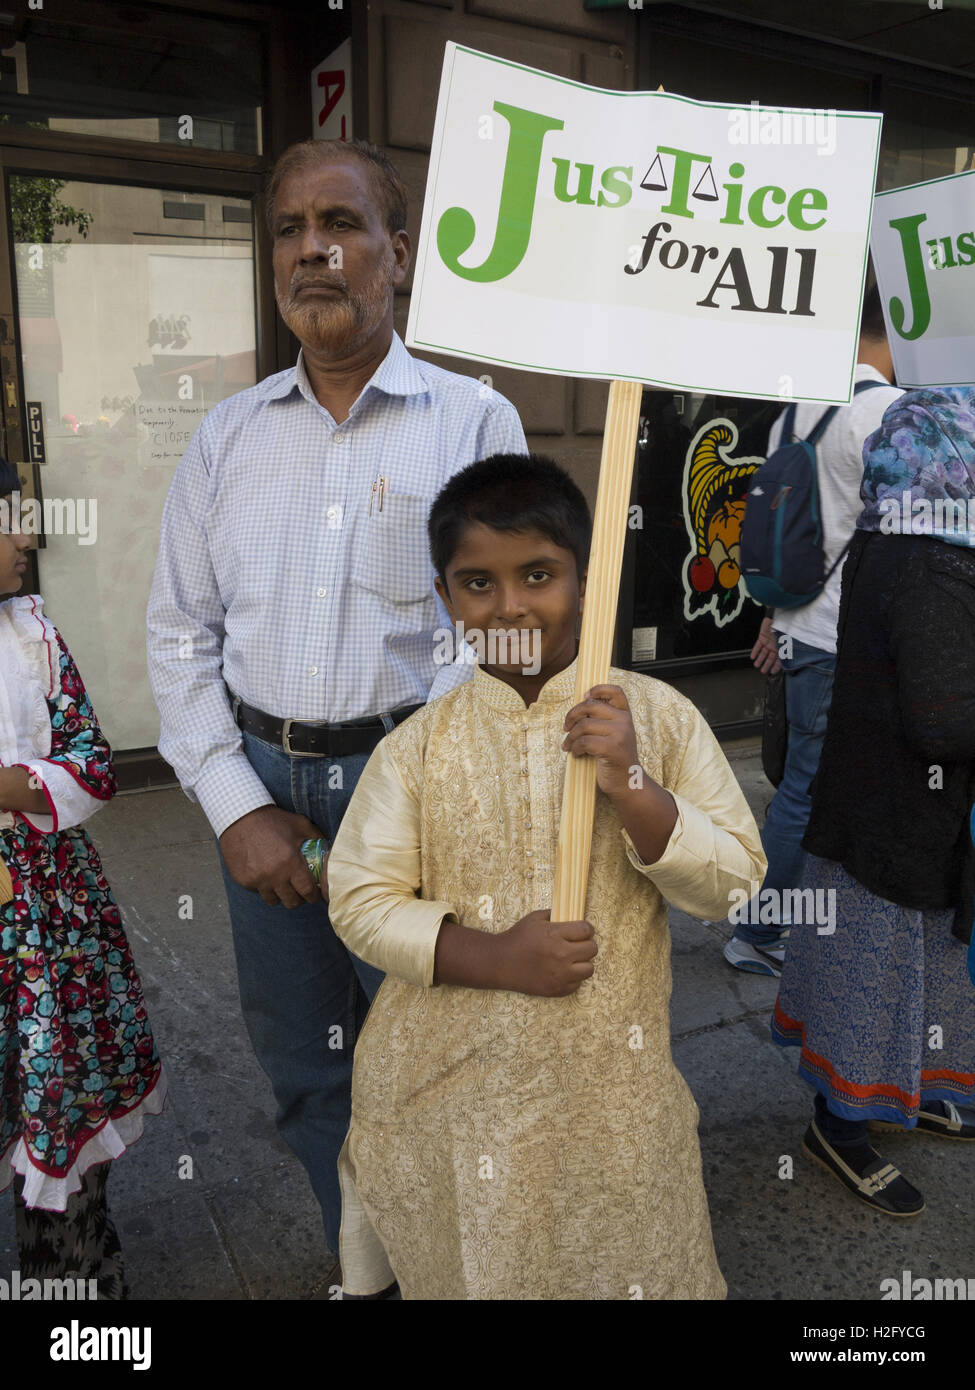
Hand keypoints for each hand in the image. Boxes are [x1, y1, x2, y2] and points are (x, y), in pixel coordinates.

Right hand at [219, 805, 326, 908]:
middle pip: (291, 902)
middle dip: (298, 899)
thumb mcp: (300, 824)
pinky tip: (265, 876)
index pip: (307, 891)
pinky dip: (263, 888)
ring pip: (273, 900)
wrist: (241, 817)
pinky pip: (258, 892)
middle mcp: (274, 875)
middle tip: (299, 892)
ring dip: (280, 895)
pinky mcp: (244, 881)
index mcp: (291, 862)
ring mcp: (258, 880)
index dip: (313, 896)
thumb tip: (331, 850)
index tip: (314, 894)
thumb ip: (317, 838)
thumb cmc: (274, 820)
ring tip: (282, 886)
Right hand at [497, 908, 596, 996]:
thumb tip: (573, 916)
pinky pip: (577, 984)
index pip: (586, 930)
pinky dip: (573, 977)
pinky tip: (563, 971)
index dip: (587, 929)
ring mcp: (559, 975)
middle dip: (587, 944)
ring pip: (589, 969)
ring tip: (573, 959)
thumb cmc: (517, 938)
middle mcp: (560, 955)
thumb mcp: (535, 918)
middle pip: (592, 949)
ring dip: (583, 962)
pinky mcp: (556, 989)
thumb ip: (555, 915)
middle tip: (578, 944)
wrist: (500, 962)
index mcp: (555, 935)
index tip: (582, 931)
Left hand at [562, 684, 639, 798]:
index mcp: (625, 715)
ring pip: (584, 725)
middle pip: (590, 706)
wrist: (627, 783)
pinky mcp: (612, 748)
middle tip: (565, 727)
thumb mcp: (614, 734)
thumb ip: (603, 720)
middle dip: (572, 715)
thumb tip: (578, 708)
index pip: (615, 691)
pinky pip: (584, 741)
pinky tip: (576, 754)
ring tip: (568, 745)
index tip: (585, 696)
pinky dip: (575, 748)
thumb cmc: (615, 758)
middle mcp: (625, 721)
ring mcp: (620, 733)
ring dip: (570, 737)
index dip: (598, 689)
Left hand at [750, 616, 781, 674]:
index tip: (773, 672)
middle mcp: (775, 646)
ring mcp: (768, 642)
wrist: (779, 617)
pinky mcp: (762, 637)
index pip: (779, 659)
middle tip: (763, 671)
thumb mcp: (787, 642)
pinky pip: (758, 646)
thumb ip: (786, 652)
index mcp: (783, 648)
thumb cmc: (786, 629)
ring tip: (756, 665)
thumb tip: (786, 662)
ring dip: (760, 659)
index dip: (776, 666)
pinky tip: (752, 657)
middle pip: (770, 657)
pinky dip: (755, 651)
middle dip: (766, 665)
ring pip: (763, 653)